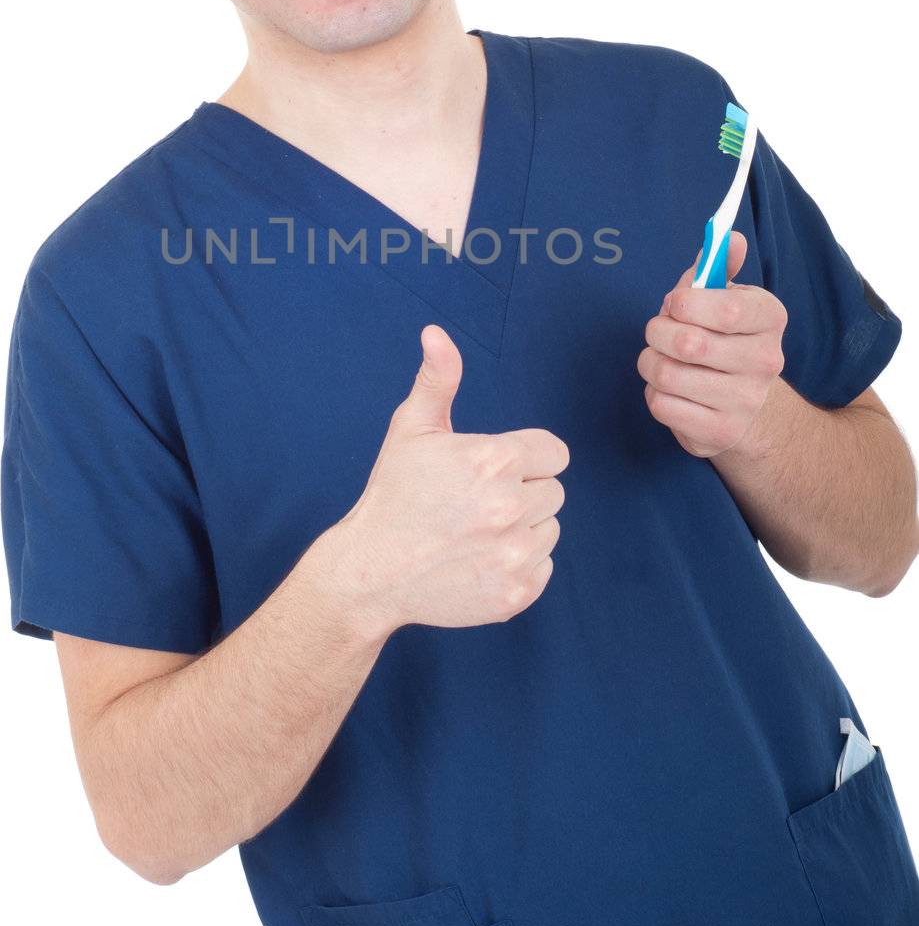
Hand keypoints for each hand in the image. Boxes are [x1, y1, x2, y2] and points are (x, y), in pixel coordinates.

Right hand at [337, 324, 569, 633]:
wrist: (372, 572)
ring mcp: (515, 554)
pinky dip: (519, 564)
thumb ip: (437, 379)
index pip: (554, 452)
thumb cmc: (394, 494)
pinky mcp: (517, 593)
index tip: (493, 470)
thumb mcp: (411, 429)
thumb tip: (436, 332)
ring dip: (523, 528)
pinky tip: (480, 559)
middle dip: (522, 491)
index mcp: (493, 461)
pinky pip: (544, 566)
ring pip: (550, 528)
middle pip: (553, 490)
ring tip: (476, 531)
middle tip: (476, 503)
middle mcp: (511, 507)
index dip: (526, 458)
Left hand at [636, 231, 787, 458]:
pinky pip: (662, 405)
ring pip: (667, 374)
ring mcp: (746, 402)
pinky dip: (654, 393)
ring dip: (650, 362)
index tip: (674, 304)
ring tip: (661, 359)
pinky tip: (670, 389)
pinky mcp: (719, 434)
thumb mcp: (723, 296)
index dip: (685, 304)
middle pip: (688, 343)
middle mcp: (766, 361)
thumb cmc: (723, 337)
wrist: (747, 406)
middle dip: (657, 332)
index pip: (727, 309)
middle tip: (659, 332)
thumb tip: (728, 235)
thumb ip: (717, 265)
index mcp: (770, 318)